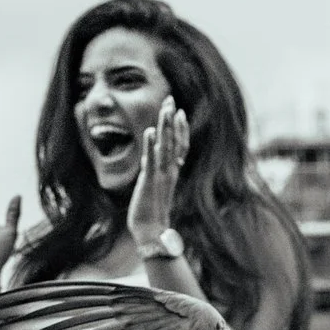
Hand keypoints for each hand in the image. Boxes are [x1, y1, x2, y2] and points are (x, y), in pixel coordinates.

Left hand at [127, 97, 188, 246]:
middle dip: (171, 119)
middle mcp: (170, 170)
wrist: (151, 230)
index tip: (178, 112)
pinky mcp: (150, 181)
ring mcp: (161, 175)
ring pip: (166, 146)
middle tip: (170, 99)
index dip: (179, 129)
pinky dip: (151, 145)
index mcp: (171, 172)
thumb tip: (152, 163)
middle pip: (174, 140)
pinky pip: (152, 160)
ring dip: (165, 126)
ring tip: (165, 108)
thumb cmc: (151, 212)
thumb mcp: (155, 188)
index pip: (179, 145)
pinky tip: (149, 131)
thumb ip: (156, 174)